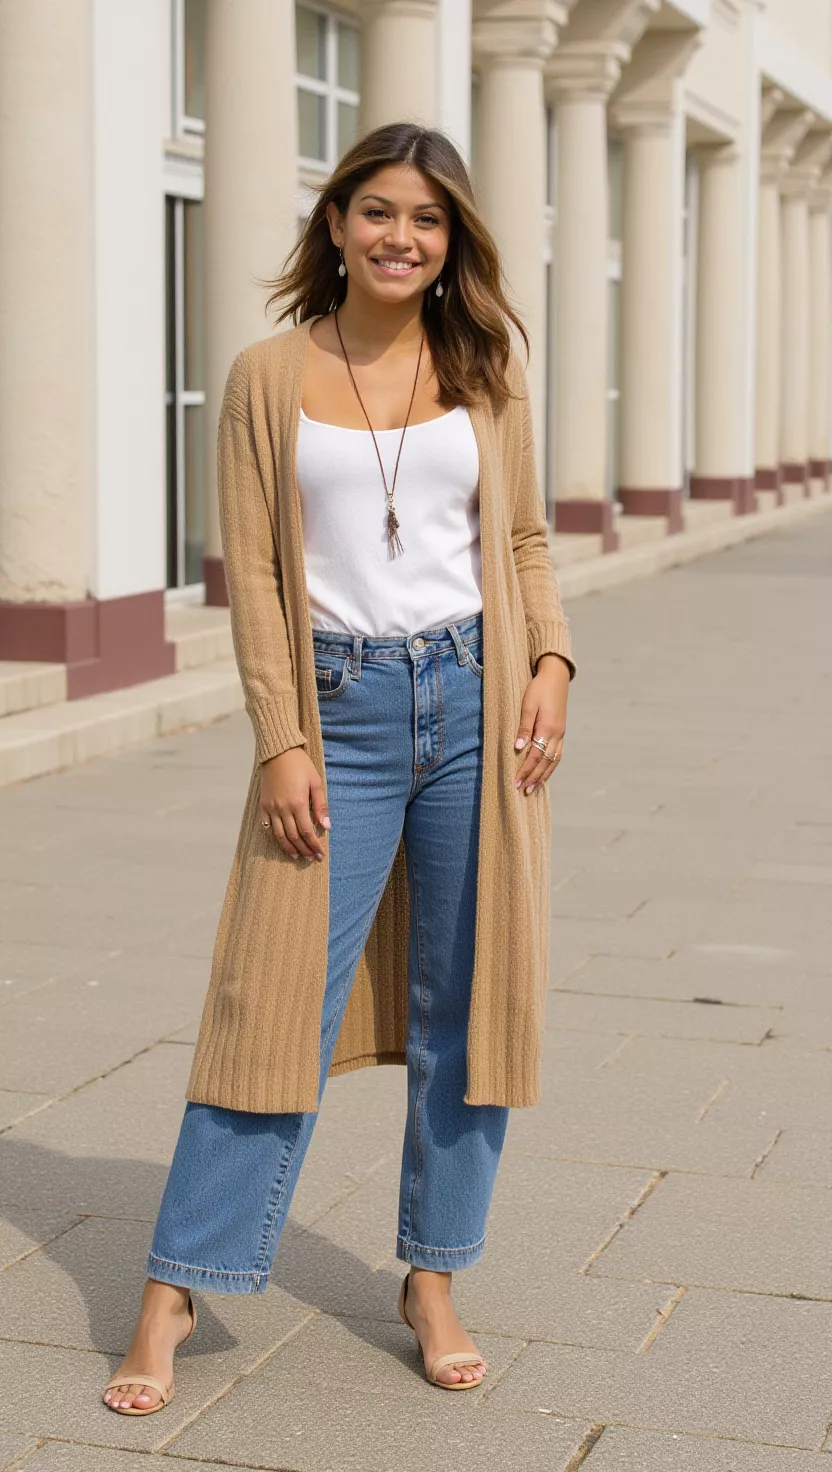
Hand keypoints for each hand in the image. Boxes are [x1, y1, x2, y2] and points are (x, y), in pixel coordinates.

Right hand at [259, 748, 330, 859]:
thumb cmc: (300, 765)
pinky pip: (267, 825)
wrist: (278, 752)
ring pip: (279, 835)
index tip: (320, 854)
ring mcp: (271, 807)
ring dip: (289, 848)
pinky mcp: (263, 804)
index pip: (307, 832)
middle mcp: (283, 808)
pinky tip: (281, 841)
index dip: (314, 845)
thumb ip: (321, 806)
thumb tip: (326, 827)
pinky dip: (274, 835)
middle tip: (311, 859)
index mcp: (298, 804)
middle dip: (304, 850)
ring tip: (297, 856)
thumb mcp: (316, 782)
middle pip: (293, 837)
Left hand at [514, 653, 569, 793]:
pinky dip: (551, 766)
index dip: (525, 770)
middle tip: (523, 790)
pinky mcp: (561, 731)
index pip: (535, 756)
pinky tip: (545, 772)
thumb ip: (524, 727)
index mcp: (548, 728)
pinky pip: (558, 754)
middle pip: (545, 762)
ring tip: (534, 787)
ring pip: (553, 761)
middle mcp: (557, 734)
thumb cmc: (539, 688)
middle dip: (533, 777)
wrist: (556, 676)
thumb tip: (519, 747)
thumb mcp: (528, 705)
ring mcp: (561, 733)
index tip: (515, 781)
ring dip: (543, 776)